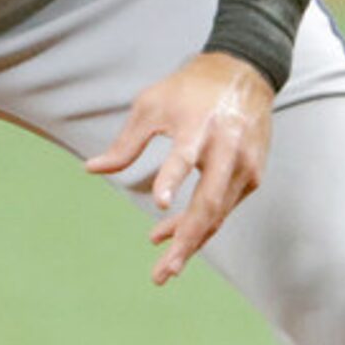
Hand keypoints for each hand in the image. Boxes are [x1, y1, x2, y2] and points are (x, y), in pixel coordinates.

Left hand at [83, 52, 273, 285]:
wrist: (244, 72)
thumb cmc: (190, 89)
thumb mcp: (152, 106)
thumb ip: (125, 143)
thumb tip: (91, 169)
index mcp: (200, 126)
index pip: (185, 156)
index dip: (173, 179)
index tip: (159, 203)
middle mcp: (227, 149)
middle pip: (209, 204)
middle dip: (185, 241)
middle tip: (163, 272)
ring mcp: (245, 165)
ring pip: (217, 215)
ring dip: (190, 242)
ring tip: (163, 268)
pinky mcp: (253, 175)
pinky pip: (224, 209)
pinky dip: (201, 226)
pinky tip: (174, 235)